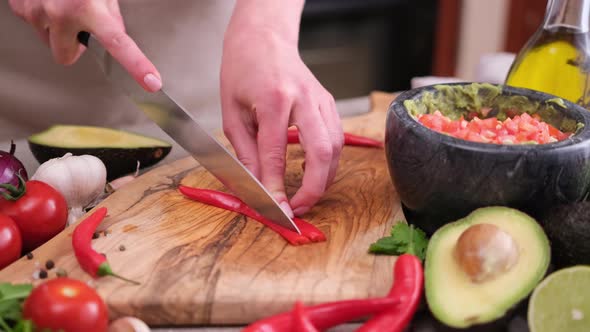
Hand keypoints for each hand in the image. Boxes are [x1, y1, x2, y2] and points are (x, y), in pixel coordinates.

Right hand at [8, 0, 160, 91]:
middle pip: (67, 56)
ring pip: (49, 41)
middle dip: (72, 45)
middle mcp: (60, 14)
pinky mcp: (20, 9)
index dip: (136, 65)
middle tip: (76, 22)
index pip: (118, 43)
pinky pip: (35, 25)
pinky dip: (42, 15)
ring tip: (60, 3)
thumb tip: (113, 33)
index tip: (151, 81)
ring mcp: (36, 12)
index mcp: (88, 8)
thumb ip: (109, 14)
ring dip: (57, 28)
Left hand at [221, 6, 343, 216]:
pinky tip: (314, 172)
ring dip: (324, 178)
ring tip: (306, 195)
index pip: (276, 153)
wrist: (264, 38)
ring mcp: (322, 100)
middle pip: (321, 153)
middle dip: (314, 188)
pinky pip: (337, 138)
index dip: (276, 186)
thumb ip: (245, 151)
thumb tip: (257, 185)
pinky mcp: (329, 103)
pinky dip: (328, 162)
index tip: (276, 208)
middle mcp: (304, 99)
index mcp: (273, 100)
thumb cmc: (242, 71)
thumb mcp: (232, 112)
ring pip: (336, 148)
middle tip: (299, 208)